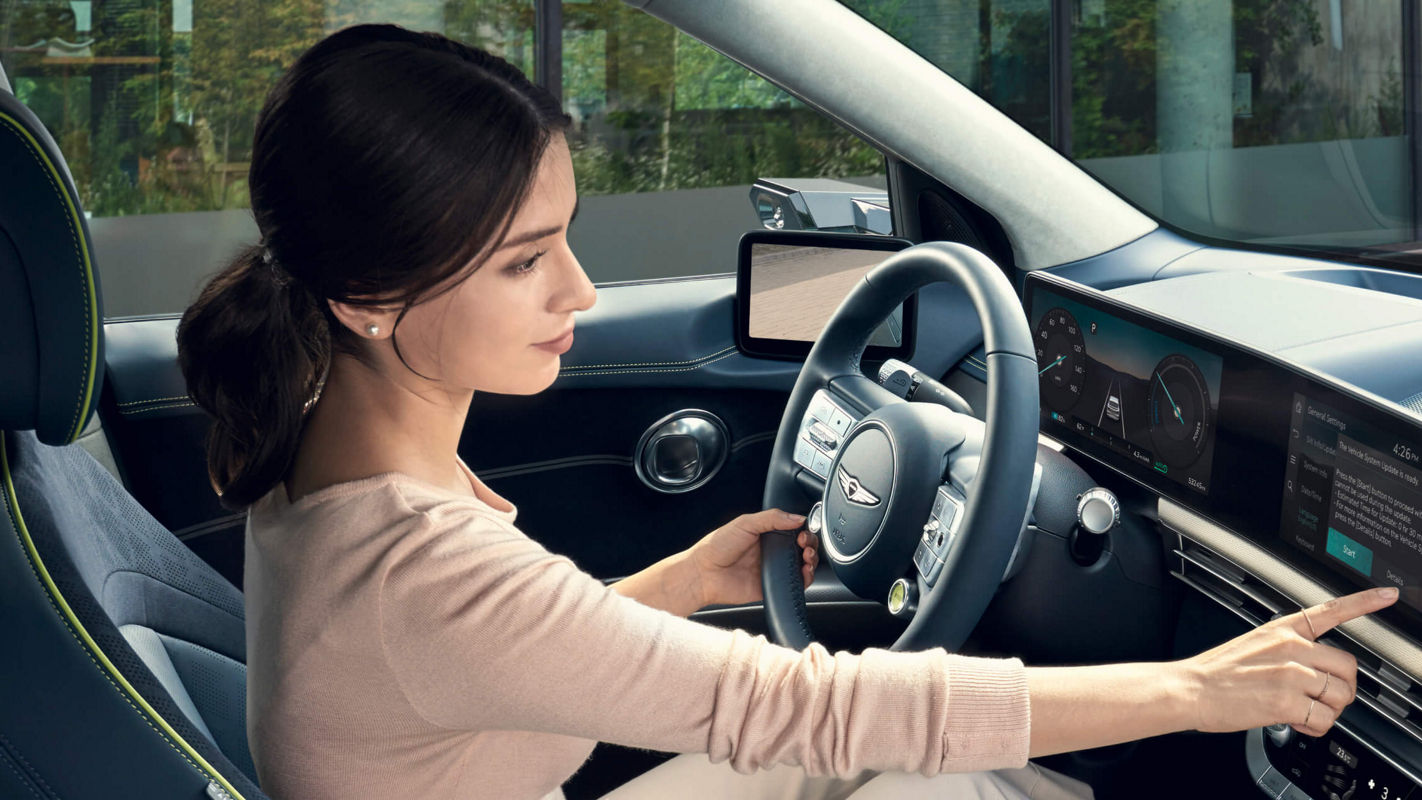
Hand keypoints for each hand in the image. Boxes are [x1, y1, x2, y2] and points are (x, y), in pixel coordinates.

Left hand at [688, 509, 816, 607]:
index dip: (804, 530)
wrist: (704, 574)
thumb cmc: (717, 547)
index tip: (803, 531)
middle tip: (804, 544)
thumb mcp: (745, 523)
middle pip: (802, 547)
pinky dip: (805, 579)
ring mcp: (773, 569)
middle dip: (810, 545)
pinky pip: (795, 584)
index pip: (794, 530)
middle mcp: (772, 551)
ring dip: (811, 561)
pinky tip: (804, 572)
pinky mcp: (773, 586)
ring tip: (806, 557)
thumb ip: (772, 518)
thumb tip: (798, 517)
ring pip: (802, 565)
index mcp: (766, 534)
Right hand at [1180, 587, 1397, 736]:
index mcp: (1283, 629)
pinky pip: (1324, 720)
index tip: (1387, 595)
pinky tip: (1294, 720)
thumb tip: (1318, 673)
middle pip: (1349, 668)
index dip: (1365, 602)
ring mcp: (1291, 674)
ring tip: (1301, 710)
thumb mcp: (1254, 645)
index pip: (1331, 610)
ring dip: (1328, 710)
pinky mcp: (1287, 701)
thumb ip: (1290, 651)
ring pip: (1341, 696)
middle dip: (1341, 689)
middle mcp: (1292, 647)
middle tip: (1320, 697)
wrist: (1190, 689)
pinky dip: (1314, 727)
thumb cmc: (1217, 672)